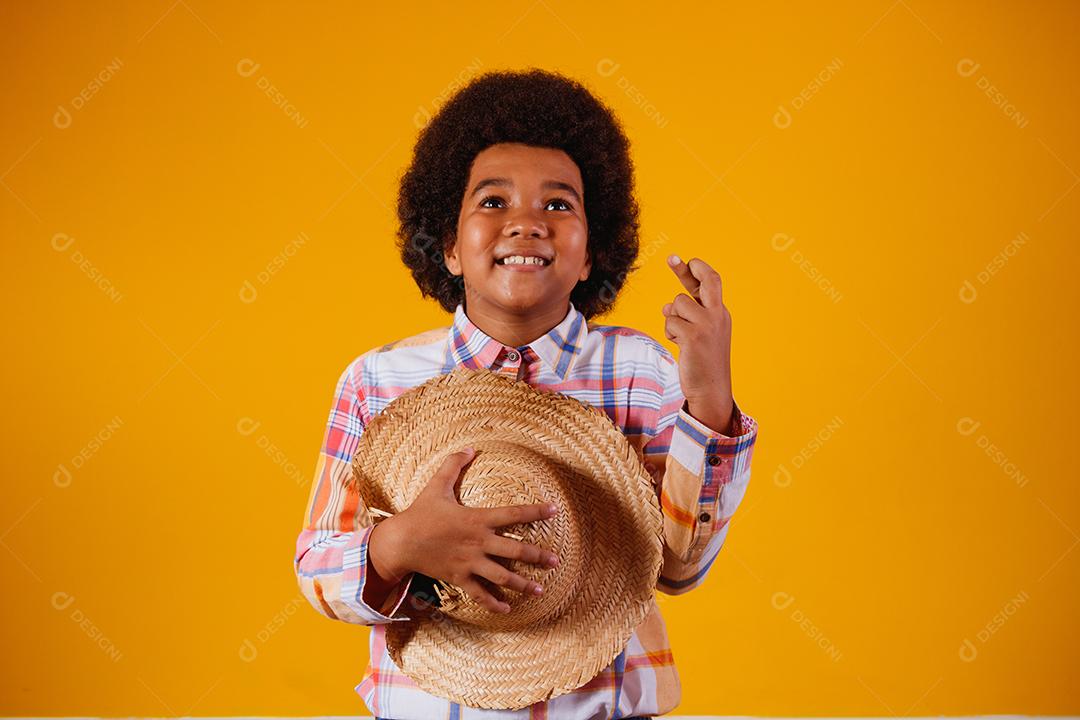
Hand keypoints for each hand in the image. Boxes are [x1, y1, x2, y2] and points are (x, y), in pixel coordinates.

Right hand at [370, 447, 560, 613]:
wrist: (400, 542)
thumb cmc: (420, 513)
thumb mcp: (436, 485)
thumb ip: (453, 465)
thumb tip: (468, 447)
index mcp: (477, 519)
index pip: (514, 514)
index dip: (536, 511)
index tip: (555, 510)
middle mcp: (478, 542)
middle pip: (516, 551)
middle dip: (538, 557)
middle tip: (556, 561)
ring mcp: (469, 562)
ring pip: (502, 576)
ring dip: (522, 584)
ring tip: (539, 590)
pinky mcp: (459, 577)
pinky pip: (479, 593)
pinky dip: (493, 603)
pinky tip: (506, 609)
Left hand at [661, 255, 735, 433]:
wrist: (711, 389)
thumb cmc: (703, 362)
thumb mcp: (700, 334)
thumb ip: (686, 317)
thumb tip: (667, 306)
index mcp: (720, 313)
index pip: (711, 282)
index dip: (696, 270)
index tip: (684, 259)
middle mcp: (717, 315)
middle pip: (707, 280)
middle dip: (687, 268)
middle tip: (672, 259)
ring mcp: (707, 325)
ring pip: (677, 304)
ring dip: (672, 319)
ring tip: (681, 337)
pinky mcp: (694, 336)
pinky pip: (670, 321)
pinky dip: (670, 332)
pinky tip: (679, 344)